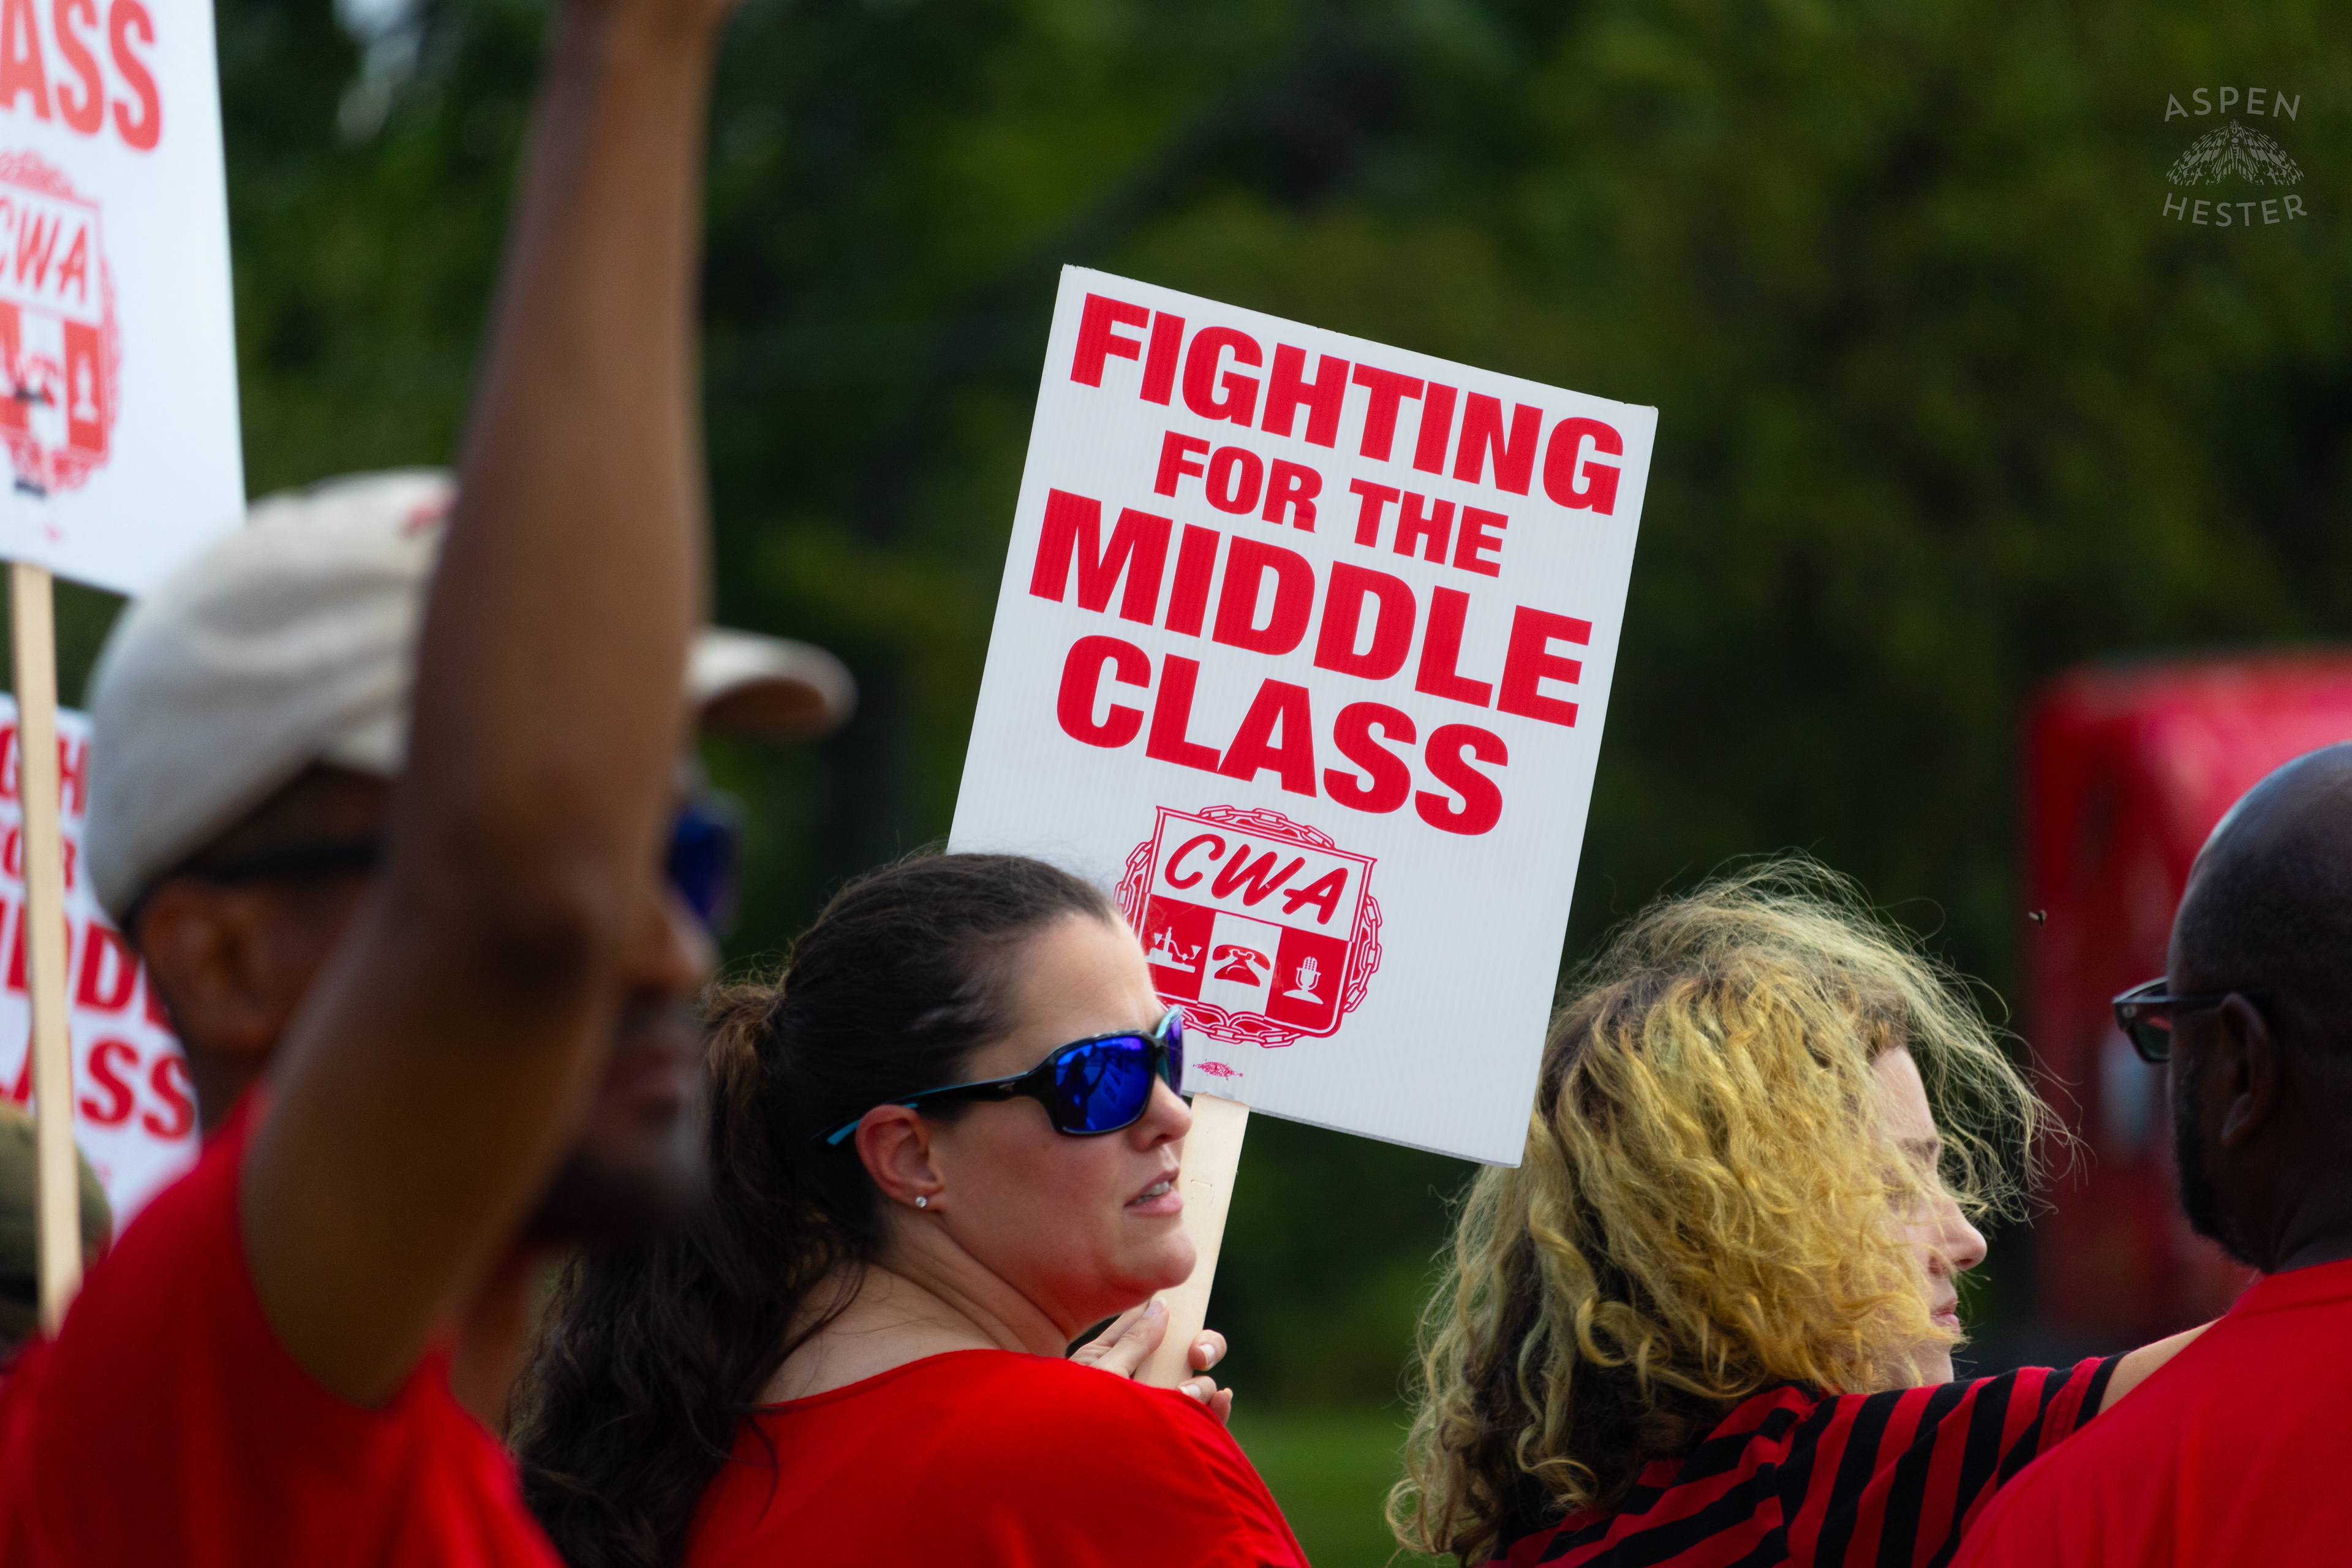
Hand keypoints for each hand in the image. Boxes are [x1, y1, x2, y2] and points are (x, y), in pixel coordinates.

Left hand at [1070, 1301, 1233, 1425]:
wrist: (1062, 1476)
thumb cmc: (1070, 1421)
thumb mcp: (1100, 1374)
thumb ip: (1133, 1343)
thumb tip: (1160, 1308)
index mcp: (1113, 1359)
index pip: (1151, 1326)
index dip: (1173, 1315)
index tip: (1188, 1311)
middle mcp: (1141, 1382)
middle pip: (1184, 1354)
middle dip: (1203, 1348)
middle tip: (1197, 1356)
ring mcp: (1158, 1412)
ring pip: (1197, 1386)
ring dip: (1202, 1385)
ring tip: (1186, 1395)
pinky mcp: (1171, 1441)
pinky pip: (1203, 1421)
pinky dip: (1216, 1410)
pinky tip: (1221, 1401)